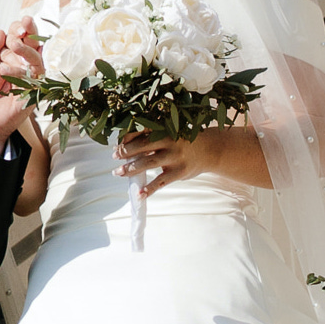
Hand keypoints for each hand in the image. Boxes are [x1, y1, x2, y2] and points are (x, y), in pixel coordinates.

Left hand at [0, 18, 41, 156]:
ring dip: (25, 46)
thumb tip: (1, 31)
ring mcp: (28, 77)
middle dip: (29, 30)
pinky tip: (7, 68)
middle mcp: (20, 66)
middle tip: (24, 24)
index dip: (18, 29)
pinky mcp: (33, 90)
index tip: (16, 26)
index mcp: (6, 60)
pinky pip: (35, 72)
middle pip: (31, 43)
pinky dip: (21, 66)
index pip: (17, 39)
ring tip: (14, 43)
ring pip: (35, 55)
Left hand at [116, 123, 270, 195]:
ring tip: (118, 173)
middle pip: (143, 146)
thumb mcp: (170, 133)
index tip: (117, 143)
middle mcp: (170, 141)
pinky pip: (161, 182)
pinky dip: (149, 189)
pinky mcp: (179, 172)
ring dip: (130, 169)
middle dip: (126, 151)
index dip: (128, 137)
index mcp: (166, 129)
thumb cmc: (183, 141)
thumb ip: (152, 137)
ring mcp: (175, 157)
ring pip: (148, 163)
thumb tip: (125, 144)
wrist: (209, 151)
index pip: (142, 131)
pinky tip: (140, 195)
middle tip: (114, 156)